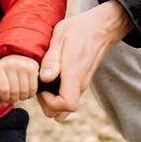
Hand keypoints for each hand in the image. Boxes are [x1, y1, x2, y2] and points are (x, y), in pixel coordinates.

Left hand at [0, 55, 39, 101]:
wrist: (16, 55)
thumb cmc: (4, 71)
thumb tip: (3, 104)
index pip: (3, 89)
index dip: (5, 98)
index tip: (5, 99)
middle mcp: (11, 64)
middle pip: (14, 92)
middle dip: (14, 99)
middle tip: (13, 98)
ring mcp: (23, 65)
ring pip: (24, 91)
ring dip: (22, 97)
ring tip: (20, 96)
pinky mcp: (33, 67)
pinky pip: (33, 88)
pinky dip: (31, 94)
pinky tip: (27, 92)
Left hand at [37, 0, 132, 120]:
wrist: (99, 28)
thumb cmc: (79, 30)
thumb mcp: (60, 38)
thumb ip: (52, 59)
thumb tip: (45, 78)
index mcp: (74, 74)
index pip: (68, 104)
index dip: (51, 103)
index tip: (42, 89)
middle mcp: (80, 84)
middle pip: (63, 113)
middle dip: (47, 105)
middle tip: (40, 86)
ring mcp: (82, 85)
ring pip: (66, 109)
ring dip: (52, 103)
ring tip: (45, 84)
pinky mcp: (81, 83)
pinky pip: (69, 98)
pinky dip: (58, 96)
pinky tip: (52, 79)